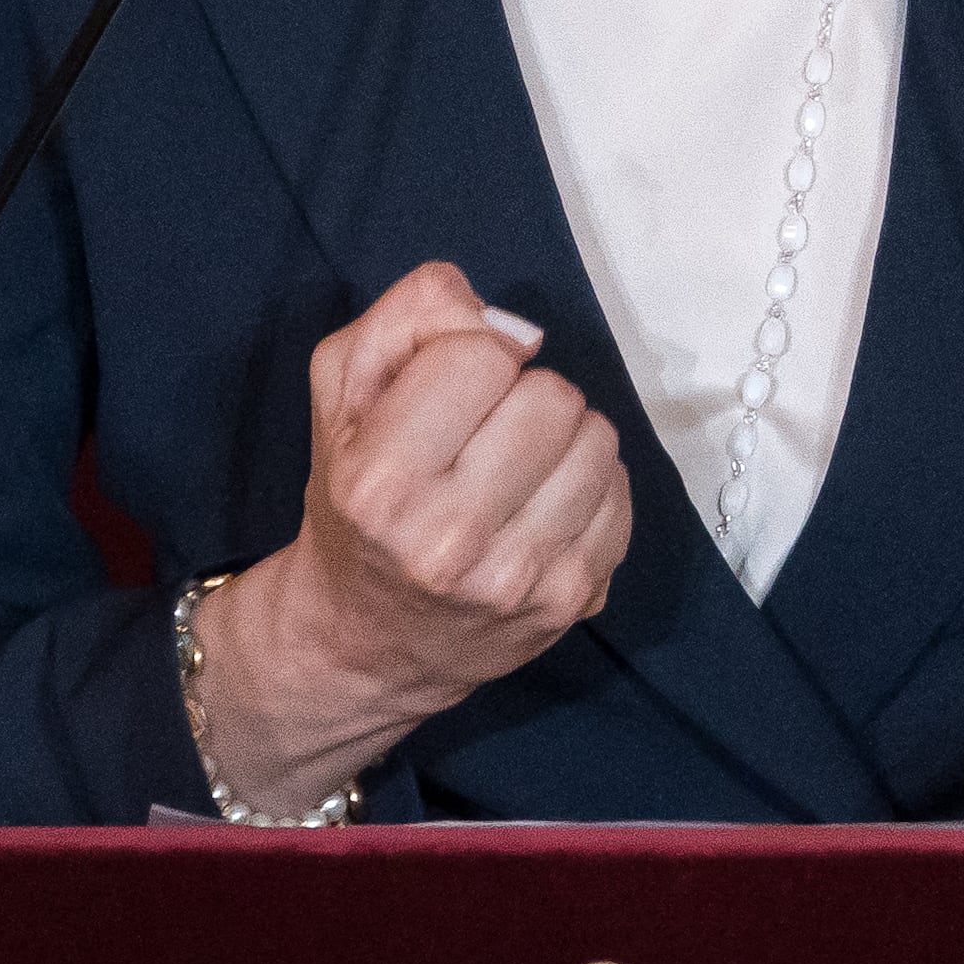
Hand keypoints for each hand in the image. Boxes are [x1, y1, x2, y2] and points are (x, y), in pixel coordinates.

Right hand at [187, 262, 631, 811]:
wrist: (366, 644)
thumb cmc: (353, 503)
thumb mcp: (341, 393)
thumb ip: (408, 319)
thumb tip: (515, 331)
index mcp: (381, 482)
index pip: (480, 356)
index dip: (467, 356)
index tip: (446, 393)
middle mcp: (449, 540)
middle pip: (552, 396)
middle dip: (522, 394)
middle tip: (486, 432)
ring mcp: (518, 579)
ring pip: (598, 441)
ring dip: (564, 438)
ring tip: (518, 466)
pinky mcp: (571, 601)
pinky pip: (622, 494)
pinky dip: (590, 486)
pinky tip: (543, 506)